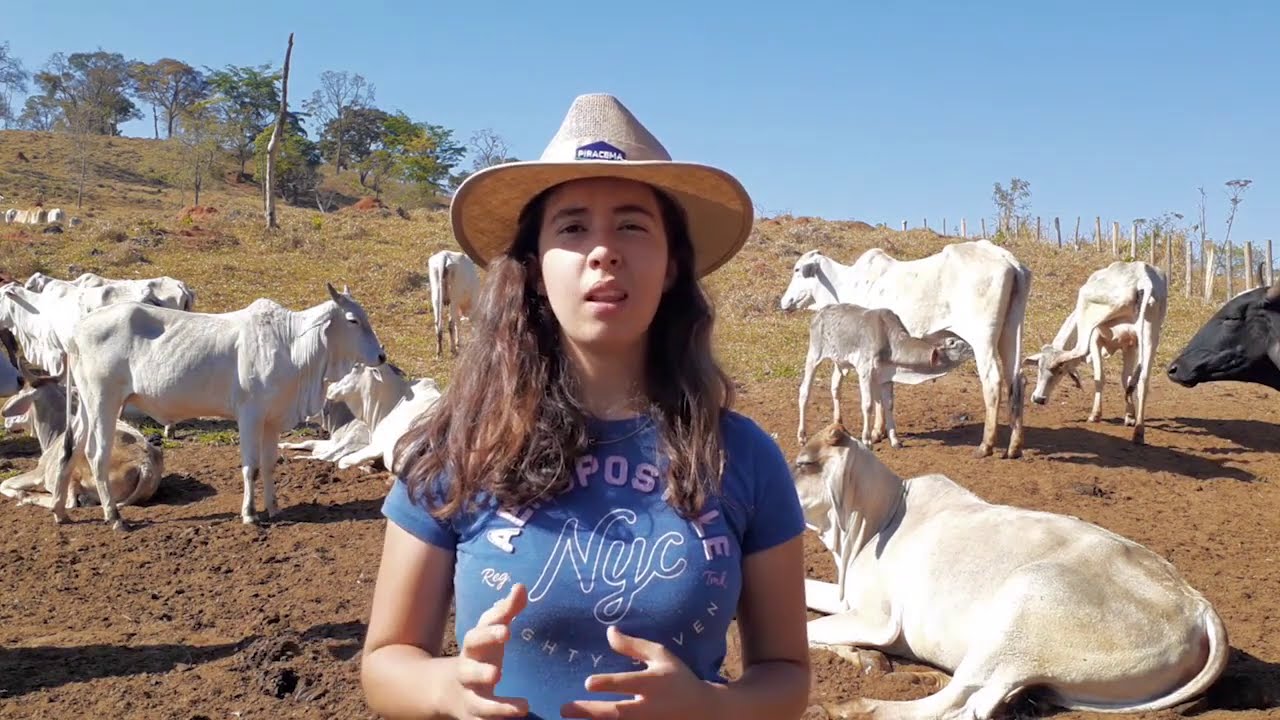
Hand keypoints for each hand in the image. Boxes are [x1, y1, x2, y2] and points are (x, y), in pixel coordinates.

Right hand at [450, 582, 529, 718]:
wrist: (444, 690)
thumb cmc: (478, 654)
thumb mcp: (490, 632)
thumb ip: (506, 611)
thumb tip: (521, 587)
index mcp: (472, 648)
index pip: (476, 636)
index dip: (489, 631)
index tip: (506, 628)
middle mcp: (466, 672)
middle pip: (469, 670)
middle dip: (481, 670)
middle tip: (498, 669)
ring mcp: (469, 697)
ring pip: (479, 703)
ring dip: (497, 707)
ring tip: (522, 707)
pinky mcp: (474, 717)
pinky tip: (519, 717)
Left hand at [559, 625, 715, 718]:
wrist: (704, 712)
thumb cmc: (678, 678)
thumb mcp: (661, 656)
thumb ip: (634, 646)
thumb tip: (608, 631)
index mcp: (653, 683)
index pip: (628, 684)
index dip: (608, 684)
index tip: (588, 683)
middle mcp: (649, 707)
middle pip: (618, 713)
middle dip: (591, 711)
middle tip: (565, 708)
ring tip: (570, 719)